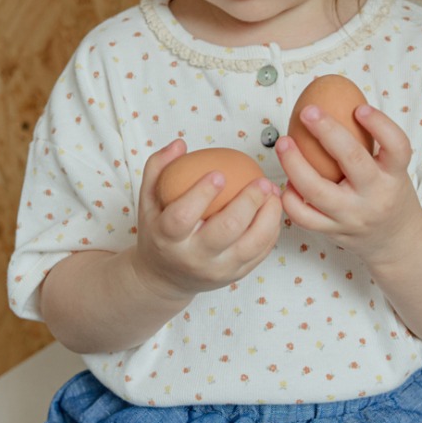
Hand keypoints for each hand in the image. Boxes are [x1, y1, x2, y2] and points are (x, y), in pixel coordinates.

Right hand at [132, 139, 282, 299]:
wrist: (164, 278)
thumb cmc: (158, 233)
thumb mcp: (148, 201)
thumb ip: (158, 168)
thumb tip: (180, 144)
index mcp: (166, 238)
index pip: (183, 217)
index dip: (201, 194)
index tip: (219, 173)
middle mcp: (192, 257)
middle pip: (225, 231)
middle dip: (249, 202)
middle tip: (262, 182)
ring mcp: (216, 270)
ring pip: (251, 245)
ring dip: (268, 216)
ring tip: (273, 194)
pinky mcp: (235, 276)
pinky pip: (260, 253)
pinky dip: (271, 230)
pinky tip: (273, 210)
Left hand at [275, 102, 421, 270]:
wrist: (395, 241)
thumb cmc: (390, 193)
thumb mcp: (393, 169)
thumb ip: (372, 142)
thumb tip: (338, 98)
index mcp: (395, 176)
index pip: (396, 147)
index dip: (380, 125)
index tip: (359, 107)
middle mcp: (376, 196)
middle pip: (353, 161)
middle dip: (328, 132)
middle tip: (308, 112)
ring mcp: (353, 217)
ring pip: (318, 191)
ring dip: (295, 165)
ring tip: (283, 143)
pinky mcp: (333, 232)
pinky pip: (304, 216)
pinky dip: (290, 198)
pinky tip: (285, 182)